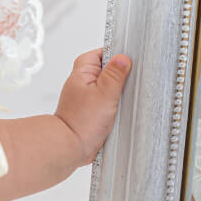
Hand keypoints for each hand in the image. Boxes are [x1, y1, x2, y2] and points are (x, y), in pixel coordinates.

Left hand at [54, 49, 131, 163]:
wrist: (70, 147)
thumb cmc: (82, 122)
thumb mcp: (105, 93)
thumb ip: (115, 74)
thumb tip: (123, 58)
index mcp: (83, 70)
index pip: (104, 52)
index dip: (118, 56)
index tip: (130, 64)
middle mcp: (83, 81)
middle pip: (108, 69)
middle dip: (120, 76)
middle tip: (128, 84)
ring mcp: (87, 96)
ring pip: (108, 86)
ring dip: (118, 93)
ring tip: (122, 100)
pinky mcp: (91, 109)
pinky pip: (106, 100)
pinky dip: (114, 104)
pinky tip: (119, 111)